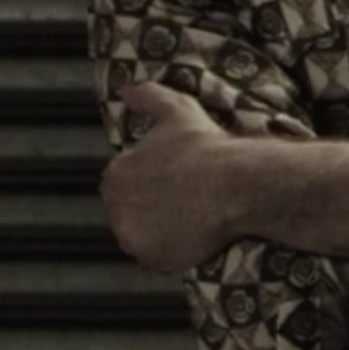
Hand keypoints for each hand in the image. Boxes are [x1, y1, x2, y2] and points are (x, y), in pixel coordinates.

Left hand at [100, 82, 241, 274]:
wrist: (233, 183)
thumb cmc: (205, 146)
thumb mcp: (176, 110)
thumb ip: (147, 96)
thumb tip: (124, 89)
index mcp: (114, 175)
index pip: (128, 184)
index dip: (154, 183)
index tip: (178, 181)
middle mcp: (115, 209)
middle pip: (133, 212)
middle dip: (155, 209)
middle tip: (188, 203)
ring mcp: (132, 237)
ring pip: (145, 236)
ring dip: (163, 231)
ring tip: (194, 220)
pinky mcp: (153, 259)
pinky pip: (159, 259)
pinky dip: (173, 253)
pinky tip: (195, 238)